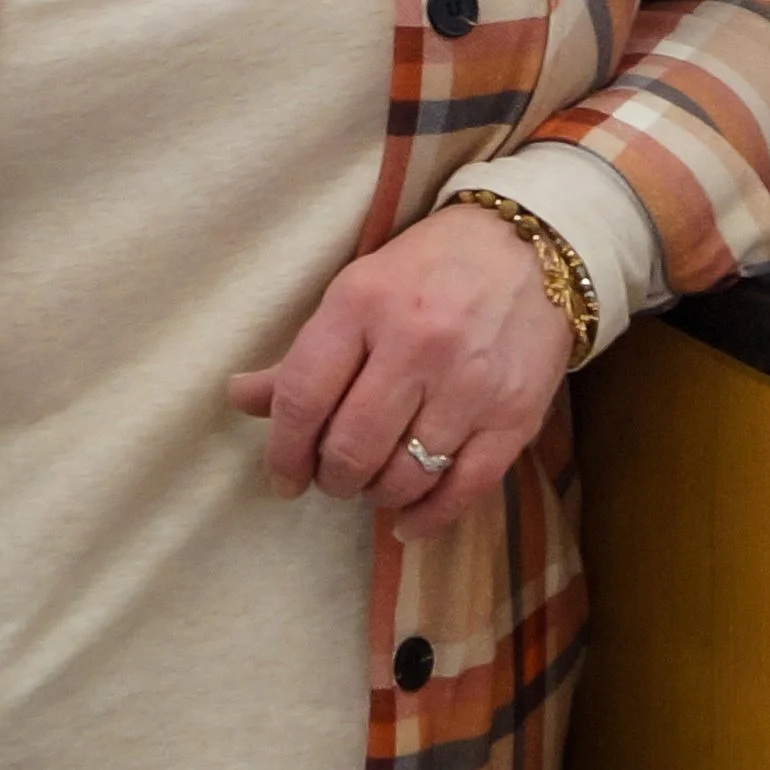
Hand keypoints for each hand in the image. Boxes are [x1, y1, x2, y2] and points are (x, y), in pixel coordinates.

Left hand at [228, 202, 573, 542]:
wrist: (531, 247)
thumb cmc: (429, 269)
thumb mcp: (357, 290)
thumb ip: (303, 354)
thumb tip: (239, 398)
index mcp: (363, 302)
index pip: (303, 395)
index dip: (283, 450)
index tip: (283, 477)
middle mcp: (415, 343)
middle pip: (351, 448)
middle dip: (332, 477)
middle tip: (333, 474)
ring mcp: (468, 384)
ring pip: (404, 477)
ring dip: (377, 494)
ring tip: (373, 481)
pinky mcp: (514, 417)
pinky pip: (462, 491)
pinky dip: (427, 519)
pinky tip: (408, 522)